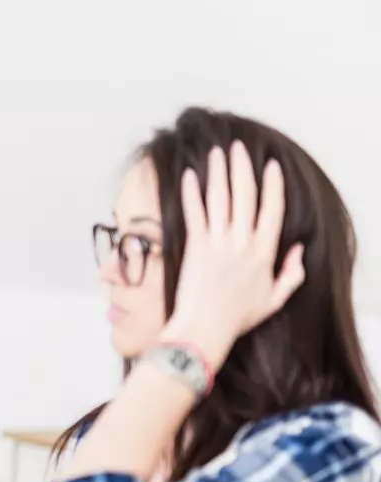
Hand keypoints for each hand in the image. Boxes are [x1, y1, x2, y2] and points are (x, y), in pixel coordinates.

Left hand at [165, 141, 304, 368]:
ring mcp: (218, 243)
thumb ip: (291, 274)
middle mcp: (242, 242)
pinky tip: (190, 175)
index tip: (270, 165)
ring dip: (218, 172)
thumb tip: (298, 250)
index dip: (272, 185)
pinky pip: (194, 213)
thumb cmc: (237, 318)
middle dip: (242, 167)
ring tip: (216, 152)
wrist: (205, 329)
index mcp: (264, 252)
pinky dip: (191, 192)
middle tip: (238, 147)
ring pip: (220, 199)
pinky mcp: (195, 247)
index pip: (272, 209)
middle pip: (245, 195)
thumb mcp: (274, 300)